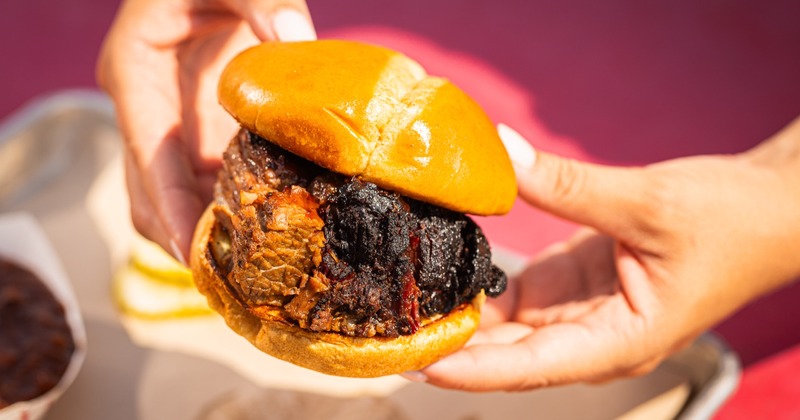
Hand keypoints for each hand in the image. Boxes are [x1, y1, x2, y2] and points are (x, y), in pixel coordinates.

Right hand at [97, 0, 314, 262]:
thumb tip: (295, 40)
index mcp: (136, 73)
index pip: (148, 156)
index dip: (170, 208)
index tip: (195, 253)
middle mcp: (146, 108)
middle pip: (151, 193)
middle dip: (185, 235)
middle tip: (236, 278)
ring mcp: (172, 123)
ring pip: (176, 197)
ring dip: (207, 230)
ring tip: (256, 266)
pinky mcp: (199, 129)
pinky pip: (206, 182)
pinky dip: (229, 208)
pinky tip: (269, 226)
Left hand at [416, 120, 799, 390]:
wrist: (764, 209)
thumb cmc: (729, 222)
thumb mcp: (645, 202)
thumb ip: (568, 185)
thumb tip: (503, 155)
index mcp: (620, 339)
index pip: (534, 366)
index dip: (475, 370)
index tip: (421, 364)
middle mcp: (593, 335)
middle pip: (511, 355)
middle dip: (454, 348)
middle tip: (391, 333)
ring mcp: (580, 312)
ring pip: (507, 330)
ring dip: (460, 319)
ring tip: (403, 304)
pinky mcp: (572, 285)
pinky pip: (515, 297)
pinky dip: (480, 287)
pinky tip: (442, 272)